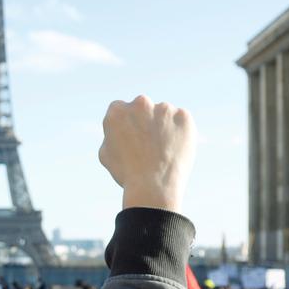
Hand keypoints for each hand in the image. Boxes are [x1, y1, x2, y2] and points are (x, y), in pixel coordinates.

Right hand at [99, 96, 194, 212]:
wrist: (153, 186)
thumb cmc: (127, 173)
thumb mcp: (105, 153)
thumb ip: (111, 134)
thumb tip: (119, 128)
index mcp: (117, 111)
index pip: (121, 109)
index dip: (126, 125)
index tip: (131, 138)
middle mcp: (140, 103)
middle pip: (143, 108)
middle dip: (145, 122)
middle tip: (148, 146)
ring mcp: (163, 108)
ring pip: (164, 115)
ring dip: (163, 127)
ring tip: (162, 152)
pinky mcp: (183, 116)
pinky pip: (181, 121)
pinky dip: (180, 133)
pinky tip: (174, 150)